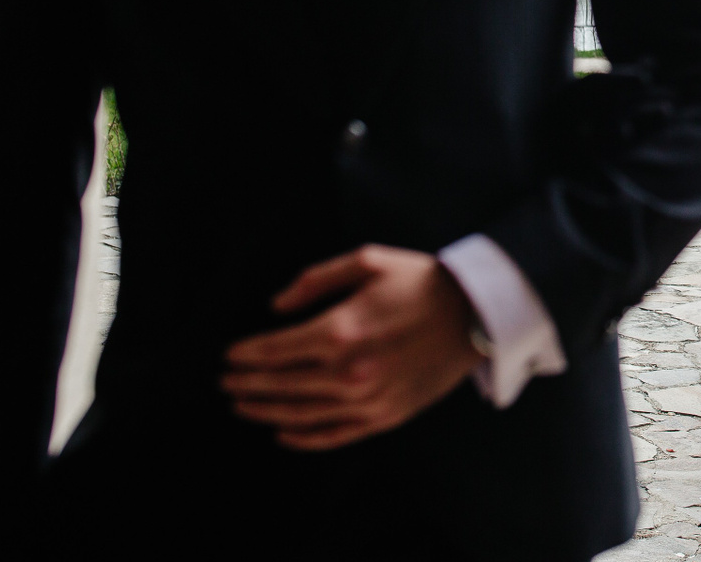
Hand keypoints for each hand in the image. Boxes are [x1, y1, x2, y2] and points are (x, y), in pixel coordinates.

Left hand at [222, 244, 484, 450]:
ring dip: (265, 411)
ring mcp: (367, 399)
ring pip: (300, 413)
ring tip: (243, 406)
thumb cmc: (421, 282)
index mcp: (340, 329)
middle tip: (225, 383)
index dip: (245, 355)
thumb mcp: (367, 262)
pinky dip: (303, 438)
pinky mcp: (386, 416)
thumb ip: (316, 280)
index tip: (227, 357)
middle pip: (280, 384)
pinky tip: (282, 432)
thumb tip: (277, 306)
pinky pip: (334, 435)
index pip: (274, 350)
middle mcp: (349, 371)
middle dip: (247, 384)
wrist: (476, 312)